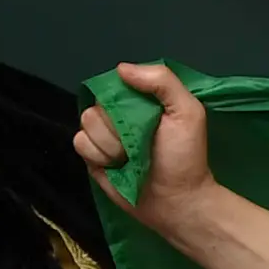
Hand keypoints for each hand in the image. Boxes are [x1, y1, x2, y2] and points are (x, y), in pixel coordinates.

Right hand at [75, 60, 213, 239]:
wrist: (177, 200)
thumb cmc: (185, 156)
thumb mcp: (187, 111)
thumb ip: (162, 82)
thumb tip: (121, 69)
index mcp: (140, 99)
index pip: (114, 84)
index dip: (121, 98)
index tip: (139, 114)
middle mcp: (118, 114)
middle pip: (97, 105)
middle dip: (116, 126)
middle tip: (139, 142)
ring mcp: (104, 136)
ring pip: (86, 124)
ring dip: (109, 144)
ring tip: (130, 158)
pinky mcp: (93, 157)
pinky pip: (80, 144)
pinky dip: (99, 156)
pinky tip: (117, 166)